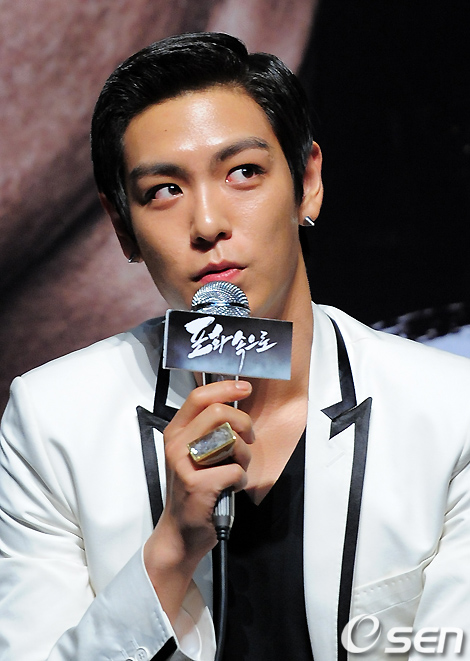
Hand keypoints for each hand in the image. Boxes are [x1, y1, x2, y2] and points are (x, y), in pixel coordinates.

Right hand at [143, 379, 253, 620]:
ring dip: (244, 457)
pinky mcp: (198, 485)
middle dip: (244, 424)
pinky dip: (240, 481)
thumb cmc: (193, 491)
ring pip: (232, 441)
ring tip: (234, 471)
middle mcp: (176, 444)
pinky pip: (236, 471)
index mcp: (175, 432)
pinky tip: (229, 489)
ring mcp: (185, 464)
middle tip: (248, 438)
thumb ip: (207, 430)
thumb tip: (236, 404)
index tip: (244, 387)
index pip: (199, 397)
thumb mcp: (192, 454)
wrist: (180, 532)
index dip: (226, 388)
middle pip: (219, 413)